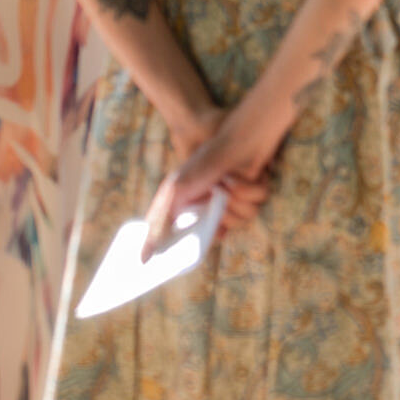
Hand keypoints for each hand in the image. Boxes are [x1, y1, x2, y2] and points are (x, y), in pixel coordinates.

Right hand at [142, 104, 284, 256]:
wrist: (231, 140)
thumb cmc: (201, 163)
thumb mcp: (174, 194)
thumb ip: (158, 226)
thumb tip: (141, 259)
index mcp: (198, 210)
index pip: (197, 239)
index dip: (198, 242)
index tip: (195, 246)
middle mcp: (217, 207)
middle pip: (222, 230)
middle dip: (221, 213)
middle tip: (214, 195)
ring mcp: (238, 200)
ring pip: (244, 217)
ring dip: (235, 197)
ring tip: (224, 180)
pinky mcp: (256, 192)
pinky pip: (258, 202)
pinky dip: (248, 188)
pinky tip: (236, 176)